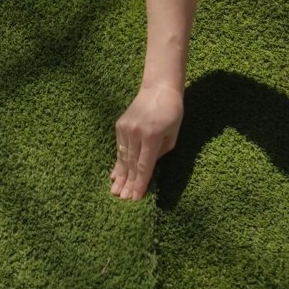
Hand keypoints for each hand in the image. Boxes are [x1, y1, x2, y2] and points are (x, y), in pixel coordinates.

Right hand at [110, 84, 183, 200]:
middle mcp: (136, 133)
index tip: (135, 198)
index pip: (144, 166)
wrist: (158, 88)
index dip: (140, 183)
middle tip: (122, 200)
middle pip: (131, 164)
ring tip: (115, 192)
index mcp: (152, 136)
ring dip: (120, 176)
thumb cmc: (172, 111)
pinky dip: (117, 162)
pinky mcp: (120, 126)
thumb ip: (161, 152)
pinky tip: (114, 175)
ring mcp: (125, 128)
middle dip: (128, 183)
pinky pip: (119, 148)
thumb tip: (148, 167)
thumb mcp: (173, 133)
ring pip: (123, 157)